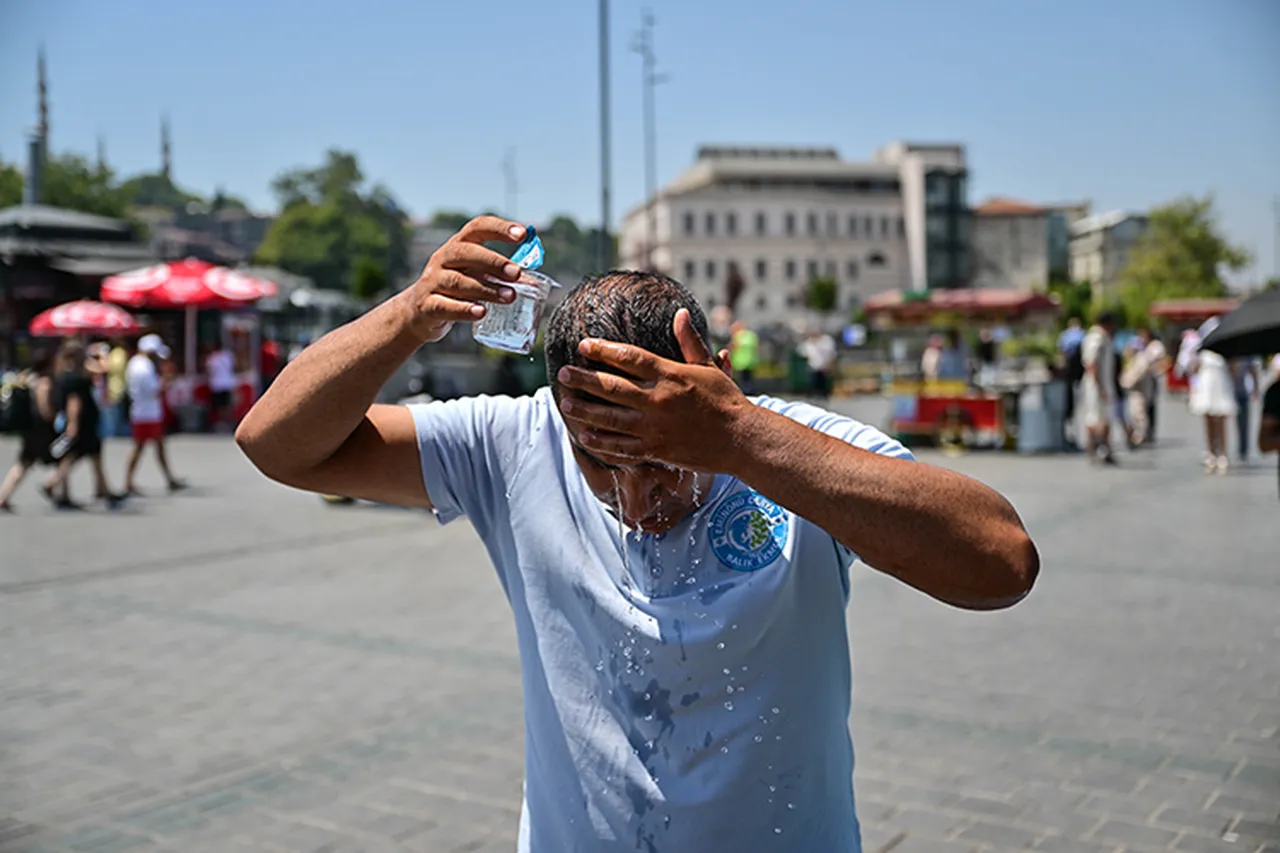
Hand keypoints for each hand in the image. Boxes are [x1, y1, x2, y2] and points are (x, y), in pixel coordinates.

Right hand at [403, 216, 527, 342]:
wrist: (419, 313)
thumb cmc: (456, 290)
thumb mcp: (473, 274)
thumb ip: (497, 274)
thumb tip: (533, 280)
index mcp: (458, 246)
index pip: (477, 228)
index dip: (499, 228)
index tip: (523, 235)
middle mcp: (442, 259)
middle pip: (465, 253)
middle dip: (493, 262)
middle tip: (517, 273)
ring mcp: (432, 282)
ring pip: (458, 282)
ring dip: (486, 289)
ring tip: (509, 296)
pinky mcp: (427, 306)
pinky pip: (445, 306)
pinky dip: (464, 309)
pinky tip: (481, 312)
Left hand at [555, 309, 748, 471]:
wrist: (741, 439)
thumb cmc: (726, 401)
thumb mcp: (709, 367)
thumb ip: (690, 342)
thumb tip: (681, 314)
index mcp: (670, 375)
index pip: (629, 358)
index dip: (603, 350)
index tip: (584, 345)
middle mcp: (658, 400)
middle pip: (612, 387)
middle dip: (583, 379)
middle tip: (562, 374)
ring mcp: (654, 427)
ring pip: (610, 418)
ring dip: (584, 410)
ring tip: (565, 403)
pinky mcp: (656, 450)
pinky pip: (622, 446)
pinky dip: (601, 442)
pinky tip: (585, 435)